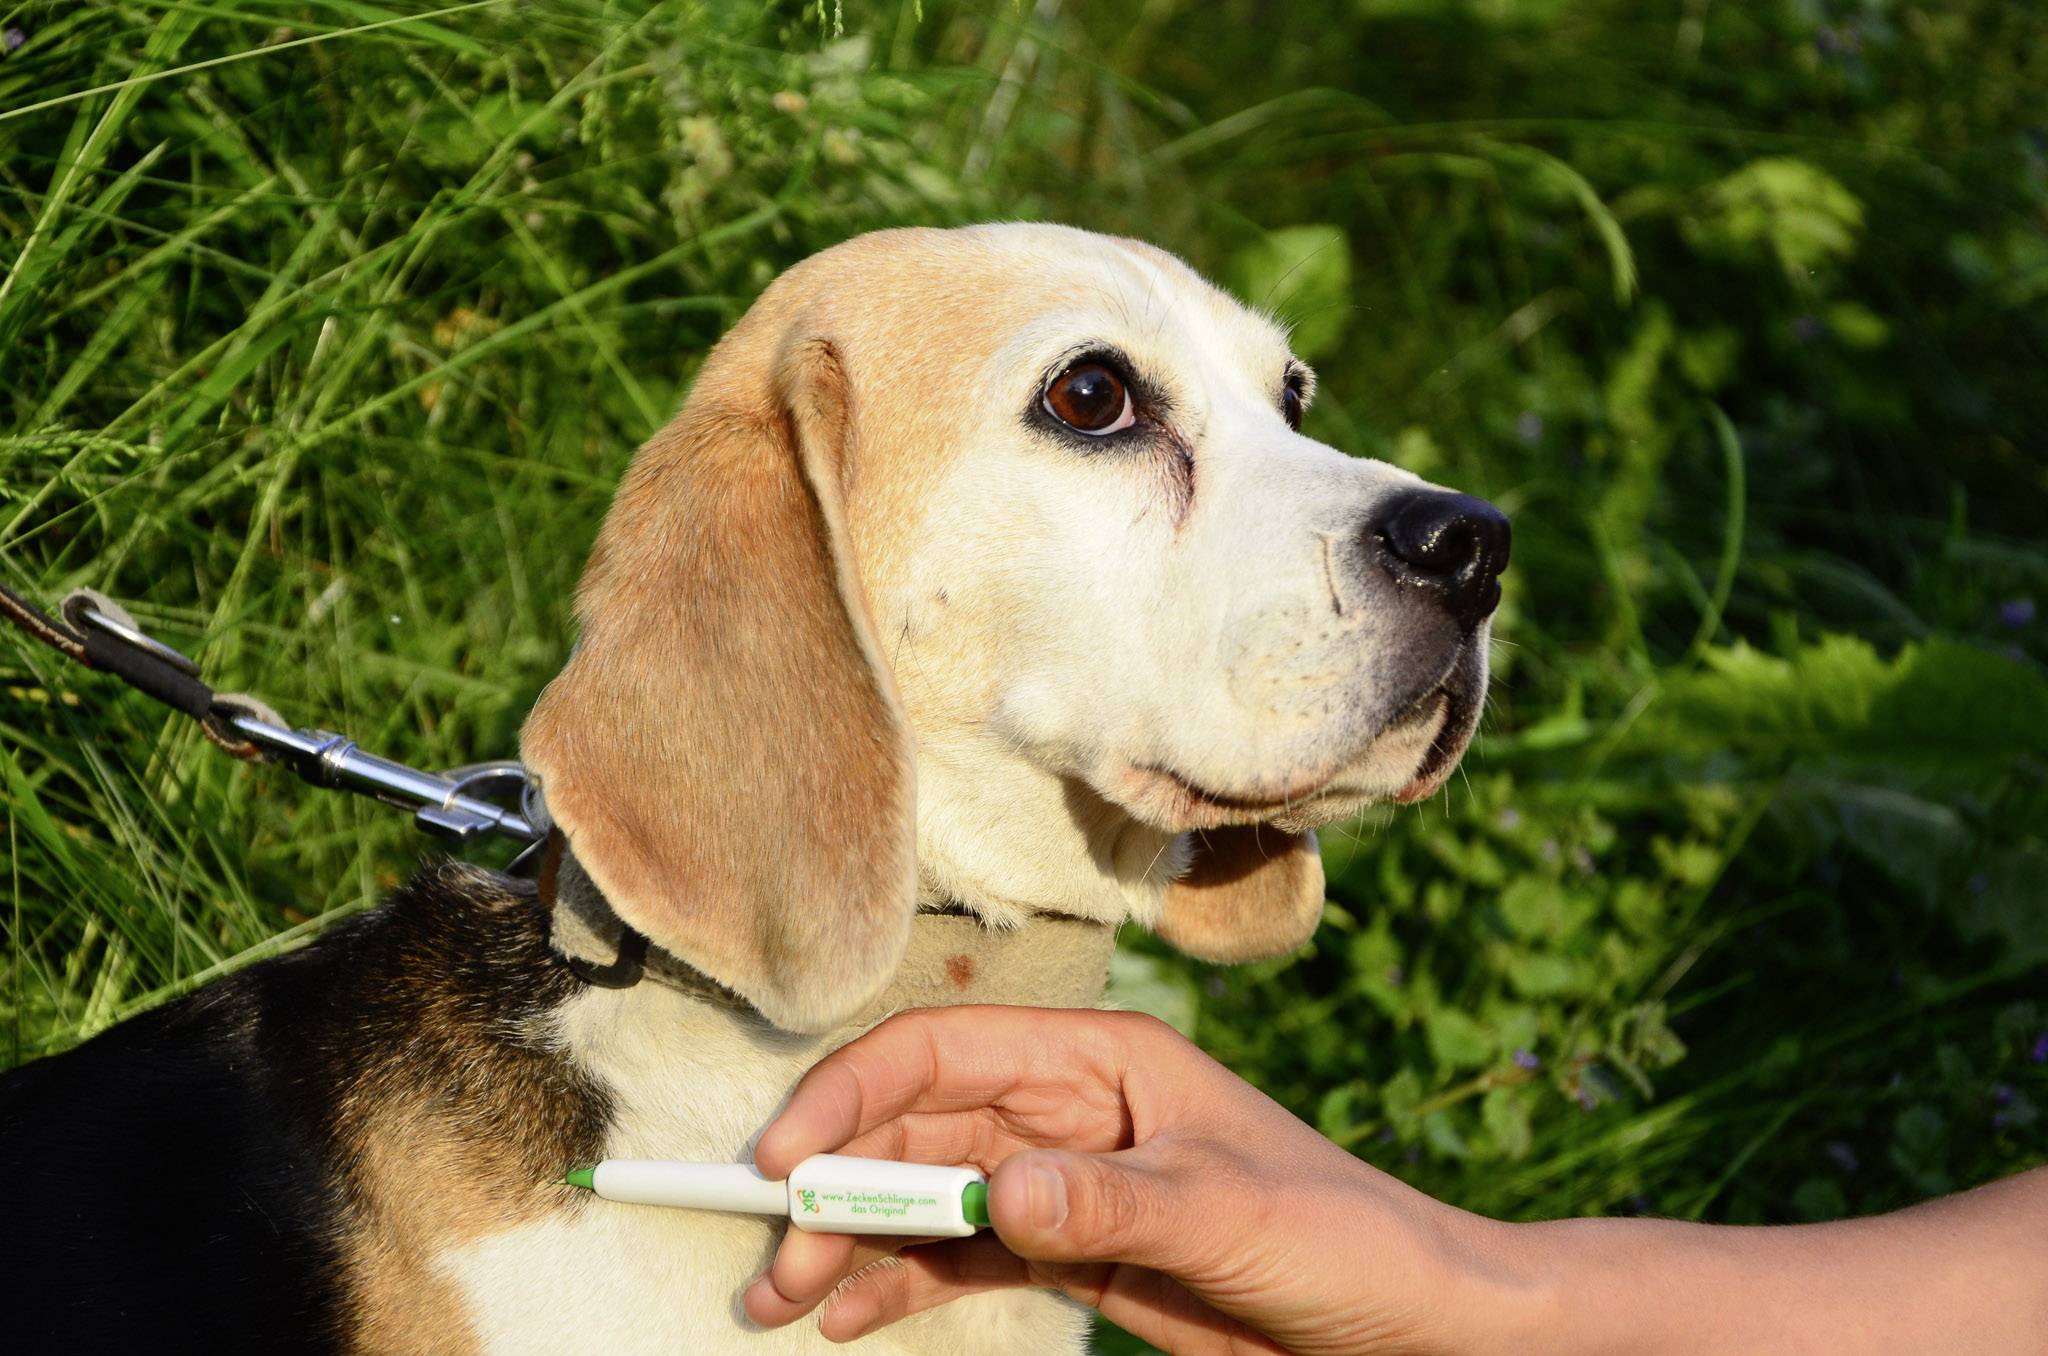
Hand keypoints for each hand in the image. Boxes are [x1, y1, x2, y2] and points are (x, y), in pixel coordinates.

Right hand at [741, 1006, 1512, 1352]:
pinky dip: (900, 1281)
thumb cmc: (1338, 1236)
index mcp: (1099, 1059)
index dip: (851, 1093)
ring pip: (925, 1198)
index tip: (785, 1160)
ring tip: (782, 1302)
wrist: (1404, 1323)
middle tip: (773, 1263)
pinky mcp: (1070, 1251)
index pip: (944, 1051)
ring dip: (851, 1241)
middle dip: (834, 1186)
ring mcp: (1062, 1182)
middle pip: (915, 1130)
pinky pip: (962, 1257)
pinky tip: (849, 1314)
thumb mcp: (1226, 1214)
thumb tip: (998, 1193)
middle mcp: (1065, 1109)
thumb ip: (1110, 1201)